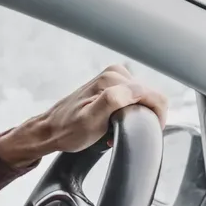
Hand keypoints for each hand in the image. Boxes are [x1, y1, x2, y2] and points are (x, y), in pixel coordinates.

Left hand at [0, 65, 167, 167]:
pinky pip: (133, 98)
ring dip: (134, 116)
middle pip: (149, 97)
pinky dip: (127, 113)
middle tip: (120, 133)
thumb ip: (114, 101)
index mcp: (112, 79)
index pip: (154, 95)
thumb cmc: (67, 130)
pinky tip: (112, 123)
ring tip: (114, 129)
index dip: (156, 117)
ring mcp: (113, 77)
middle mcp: (114, 73)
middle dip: (141, 117)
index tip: (143, 133)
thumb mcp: (91, 120)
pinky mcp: (111, 84)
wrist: (49, 130)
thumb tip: (137, 90)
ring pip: (142, 99)